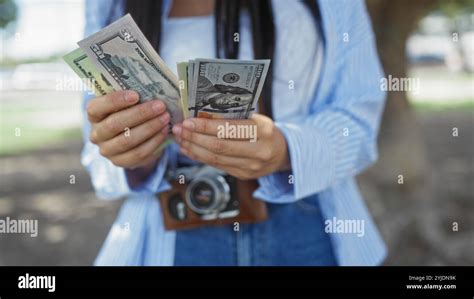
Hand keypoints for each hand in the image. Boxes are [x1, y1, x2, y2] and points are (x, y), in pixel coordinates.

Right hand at [87, 90, 169, 170]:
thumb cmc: (129, 113)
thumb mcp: (126, 103)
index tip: (136, 95)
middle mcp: (96, 134)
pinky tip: (164, 131)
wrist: (132, 138)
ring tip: (165, 118)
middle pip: (115, 124)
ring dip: (150, 128)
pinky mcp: (120, 162)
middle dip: (140, 114)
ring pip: (128, 140)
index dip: (115, 101)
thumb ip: (131, 96)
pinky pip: (138, 153)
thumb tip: (151, 87)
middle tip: (160, 106)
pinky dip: (154, 141)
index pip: (96, 107)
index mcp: (94, 115)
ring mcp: (107, 150)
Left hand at [172, 114, 290, 179]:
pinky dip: (199, 157)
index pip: (228, 130)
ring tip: (180, 138)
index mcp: (262, 131)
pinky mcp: (243, 175)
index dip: (205, 127)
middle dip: (194, 137)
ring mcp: (250, 167)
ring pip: (215, 159)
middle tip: (178, 129)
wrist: (282, 152)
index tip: (187, 121)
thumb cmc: (265, 130)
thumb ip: (234, 117)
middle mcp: (257, 151)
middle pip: (219, 146)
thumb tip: (201, 113)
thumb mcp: (256, 118)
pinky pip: (216, 166)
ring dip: (193, 148)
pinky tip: (188, 149)